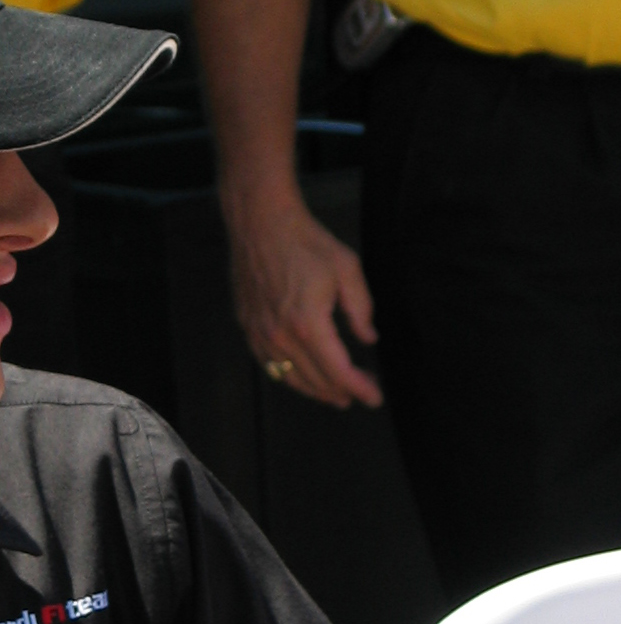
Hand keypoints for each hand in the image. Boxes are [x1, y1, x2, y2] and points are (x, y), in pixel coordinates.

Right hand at [224, 187, 382, 409]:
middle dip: (342, 392)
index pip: (338, 370)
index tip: (375, 398)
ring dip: (315, 390)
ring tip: (336, 395)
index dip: (359, 388)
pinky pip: (269, 365)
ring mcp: (261, 334)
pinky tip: (303, 377)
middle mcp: (281, 336)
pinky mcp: (248, 328)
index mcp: (309, 323)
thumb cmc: (305, 241)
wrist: (260, 224)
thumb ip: (361, 308)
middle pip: (315, 379)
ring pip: (290, 378)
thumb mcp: (347, 269)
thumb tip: (368, 338)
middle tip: (362, 394)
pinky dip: (289, 377)